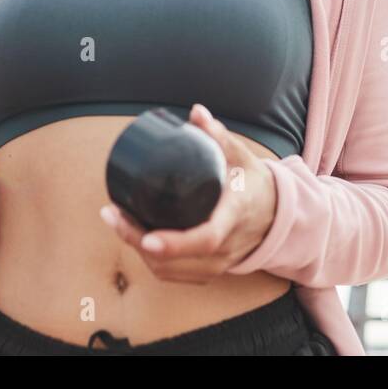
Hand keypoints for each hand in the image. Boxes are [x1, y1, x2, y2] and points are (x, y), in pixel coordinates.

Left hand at [99, 103, 278, 283]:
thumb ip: (218, 135)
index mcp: (235, 215)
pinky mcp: (209, 272)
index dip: (174, 243)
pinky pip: (173, 275)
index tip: (146, 237)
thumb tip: (196, 112)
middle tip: (112, 214)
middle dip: (137, 240)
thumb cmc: (253, 182)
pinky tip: (134, 239)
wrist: (275, 215)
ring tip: (116, 222)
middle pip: (177, 259)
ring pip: (170, 270)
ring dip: (138, 250)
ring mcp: (218, 264)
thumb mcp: (241, 156)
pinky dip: (150, 261)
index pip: (206, 238)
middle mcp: (227, 247)